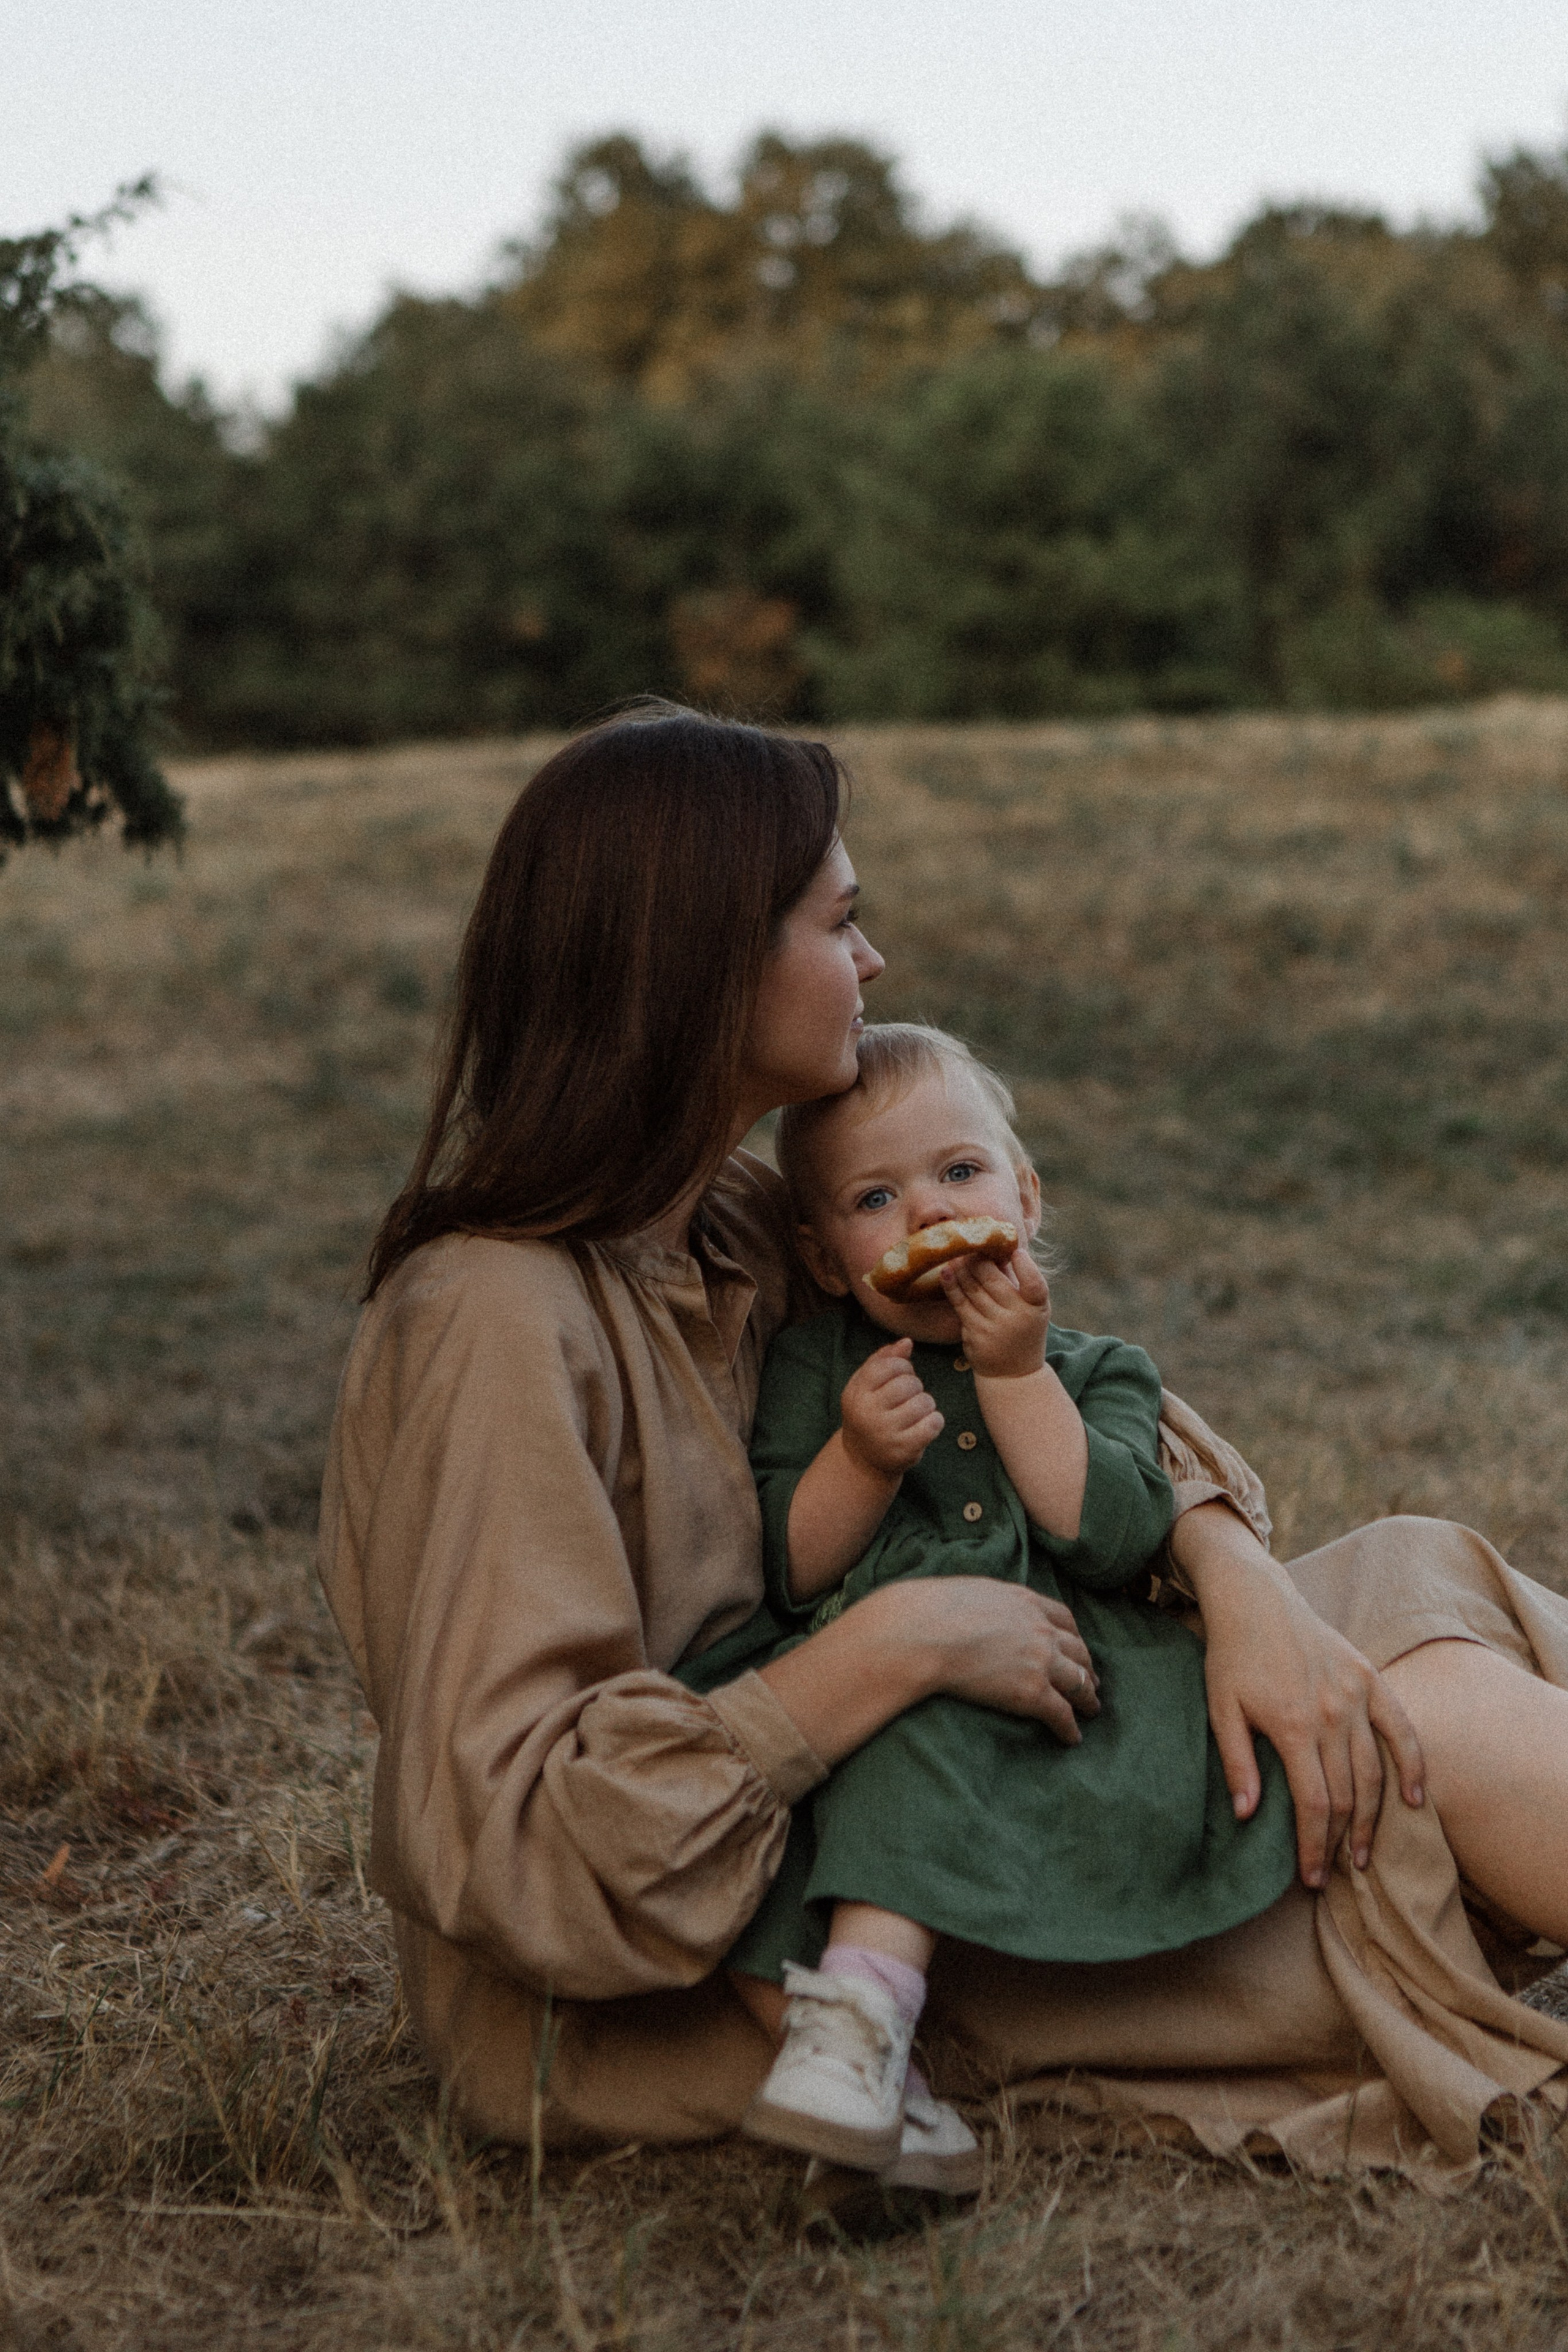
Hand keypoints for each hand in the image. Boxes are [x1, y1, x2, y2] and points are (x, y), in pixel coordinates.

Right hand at [840, 1340, 943, 1476]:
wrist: (863, 1459)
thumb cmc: (869, 1413)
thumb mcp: (866, 1386)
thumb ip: (883, 1360)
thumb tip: (907, 1342)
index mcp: (856, 1393)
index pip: (889, 1365)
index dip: (902, 1366)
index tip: (900, 1377)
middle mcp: (867, 1413)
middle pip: (908, 1383)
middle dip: (915, 1386)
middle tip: (908, 1398)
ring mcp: (885, 1433)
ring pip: (924, 1402)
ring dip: (926, 1404)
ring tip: (915, 1413)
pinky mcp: (904, 1450)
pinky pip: (933, 1423)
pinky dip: (935, 1421)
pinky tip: (925, 1425)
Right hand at [889, 1577, 1099, 1743]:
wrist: (924, 1633)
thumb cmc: (934, 1610)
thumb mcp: (973, 1591)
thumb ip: (993, 1602)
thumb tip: (984, 1609)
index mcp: (1026, 1601)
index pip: (1064, 1619)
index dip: (1074, 1637)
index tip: (1076, 1648)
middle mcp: (1041, 1630)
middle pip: (1078, 1650)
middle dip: (1087, 1667)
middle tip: (1091, 1681)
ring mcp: (1040, 1661)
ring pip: (1079, 1682)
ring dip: (1088, 1697)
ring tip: (1091, 1709)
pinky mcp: (1032, 1693)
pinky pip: (1061, 1713)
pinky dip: (1070, 1727)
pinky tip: (1072, 1737)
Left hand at [940, 1247, 1049, 1377]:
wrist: (1013, 1374)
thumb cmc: (1024, 1331)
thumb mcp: (1033, 1309)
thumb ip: (1020, 1282)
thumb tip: (997, 1250)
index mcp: (1037, 1308)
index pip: (1035, 1284)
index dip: (1026, 1266)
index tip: (1015, 1252)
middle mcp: (1017, 1318)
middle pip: (993, 1280)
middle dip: (978, 1259)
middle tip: (969, 1244)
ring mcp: (994, 1327)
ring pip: (972, 1289)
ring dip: (961, 1268)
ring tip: (954, 1253)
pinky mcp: (974, 1334)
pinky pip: (960, 1304)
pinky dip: (952, 1285)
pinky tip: (946, 1272)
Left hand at [1173, 1504, 1426, 1886]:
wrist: (1256, 1600)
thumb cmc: (1232, 1658)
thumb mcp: (1220, 1709)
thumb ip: (1237, 1763)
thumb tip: (1247, 1816)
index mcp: (1293, 1726)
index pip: (1314, 1804)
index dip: (1314, 1846)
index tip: (1309, 1878)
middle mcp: (1332, 1714)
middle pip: (1346, 1796)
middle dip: (1339, 1842)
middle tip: (1332, 1873)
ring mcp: (1356, 1696)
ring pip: (1374, 1773)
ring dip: (1372, 1819)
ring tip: (1361, 1854)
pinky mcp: (1370, 1679)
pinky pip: (1402, 1729)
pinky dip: (1412, 1765)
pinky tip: (1413, 1799)